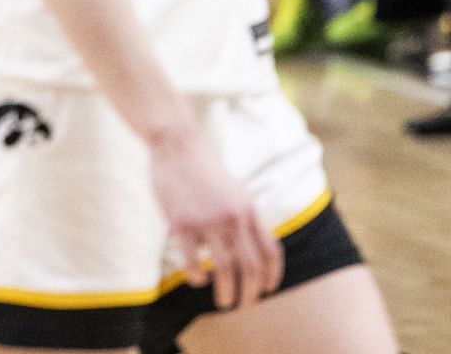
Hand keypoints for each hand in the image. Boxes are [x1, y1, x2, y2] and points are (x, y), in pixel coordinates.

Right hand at [149, 123, 282, 310]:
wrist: (177, 144)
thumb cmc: (204, 168)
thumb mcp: (235, 190)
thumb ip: (244, 217)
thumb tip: (252, 246)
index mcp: (248, 209)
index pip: (270, 250)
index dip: (272, 276)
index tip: (266, 290)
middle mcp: (233, 217)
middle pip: (250, 266)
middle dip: (250, 293)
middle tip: (243, 305)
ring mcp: (207, 221)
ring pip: (225, 270)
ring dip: (226, 294)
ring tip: (223, 303)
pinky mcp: (182, 223)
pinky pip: (193, 261)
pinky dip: (198, 278)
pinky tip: (197, 280)